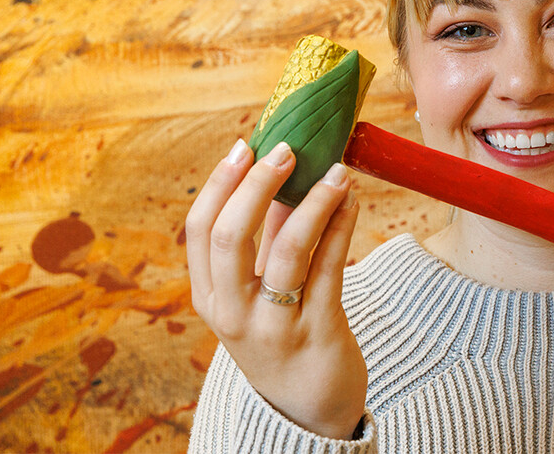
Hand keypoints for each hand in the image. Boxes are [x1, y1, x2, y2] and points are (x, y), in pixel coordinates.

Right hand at [186, 139, 366, 438]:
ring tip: (337, 171)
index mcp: (210, 297)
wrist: (307, 408)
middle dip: (258, 184)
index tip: (245, 145)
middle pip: (231, 236)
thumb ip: (264, 238)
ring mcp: (274, 325)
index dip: (221, 184)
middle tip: (287, 149)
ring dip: (314, 201)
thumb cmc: (280, 335)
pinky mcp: (319, 331)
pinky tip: (352, 200)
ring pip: (288, 249)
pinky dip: (341, 225)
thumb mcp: (255, 292)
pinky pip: (330, 267)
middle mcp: (233, 313)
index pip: (201, 230)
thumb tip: (279, 173)